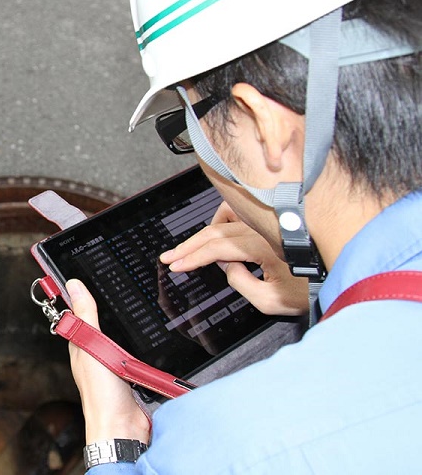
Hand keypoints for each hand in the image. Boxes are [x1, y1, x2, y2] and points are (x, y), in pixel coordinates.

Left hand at [66, 279, 150, 443]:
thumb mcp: (92, 346)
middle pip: (102, 322)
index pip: (78, 313)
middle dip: (108, 307)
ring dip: (128, 326)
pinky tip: (150, 338)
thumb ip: (85, 317)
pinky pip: (138, 352)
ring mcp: (114, 363)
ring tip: (134, 305)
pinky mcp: (133, 373)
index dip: (80, 294)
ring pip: (122, 336)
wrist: (124, 427)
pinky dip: (143, 344)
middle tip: (115, 283)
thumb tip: (74, 285)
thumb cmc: (100, 394)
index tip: (84, 272)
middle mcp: (96, 353)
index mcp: (80, 344)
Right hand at [159, 201, 308, 315]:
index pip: (214, 249)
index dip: (191, 258)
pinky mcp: (271, 221)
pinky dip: (224, 219)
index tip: (175, 265)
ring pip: (224, 219)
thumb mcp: (272, 300)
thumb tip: (229, 267)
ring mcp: (266, 222)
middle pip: (213, 232)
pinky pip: (240, 212)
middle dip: (188, 246)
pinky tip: (221, 232)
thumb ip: (241, 285)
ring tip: (192, 248)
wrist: (342, 269)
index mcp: (259, 246)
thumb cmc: (313, 287)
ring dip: (204, 233)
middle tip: (169, 256)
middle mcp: (260, 229)